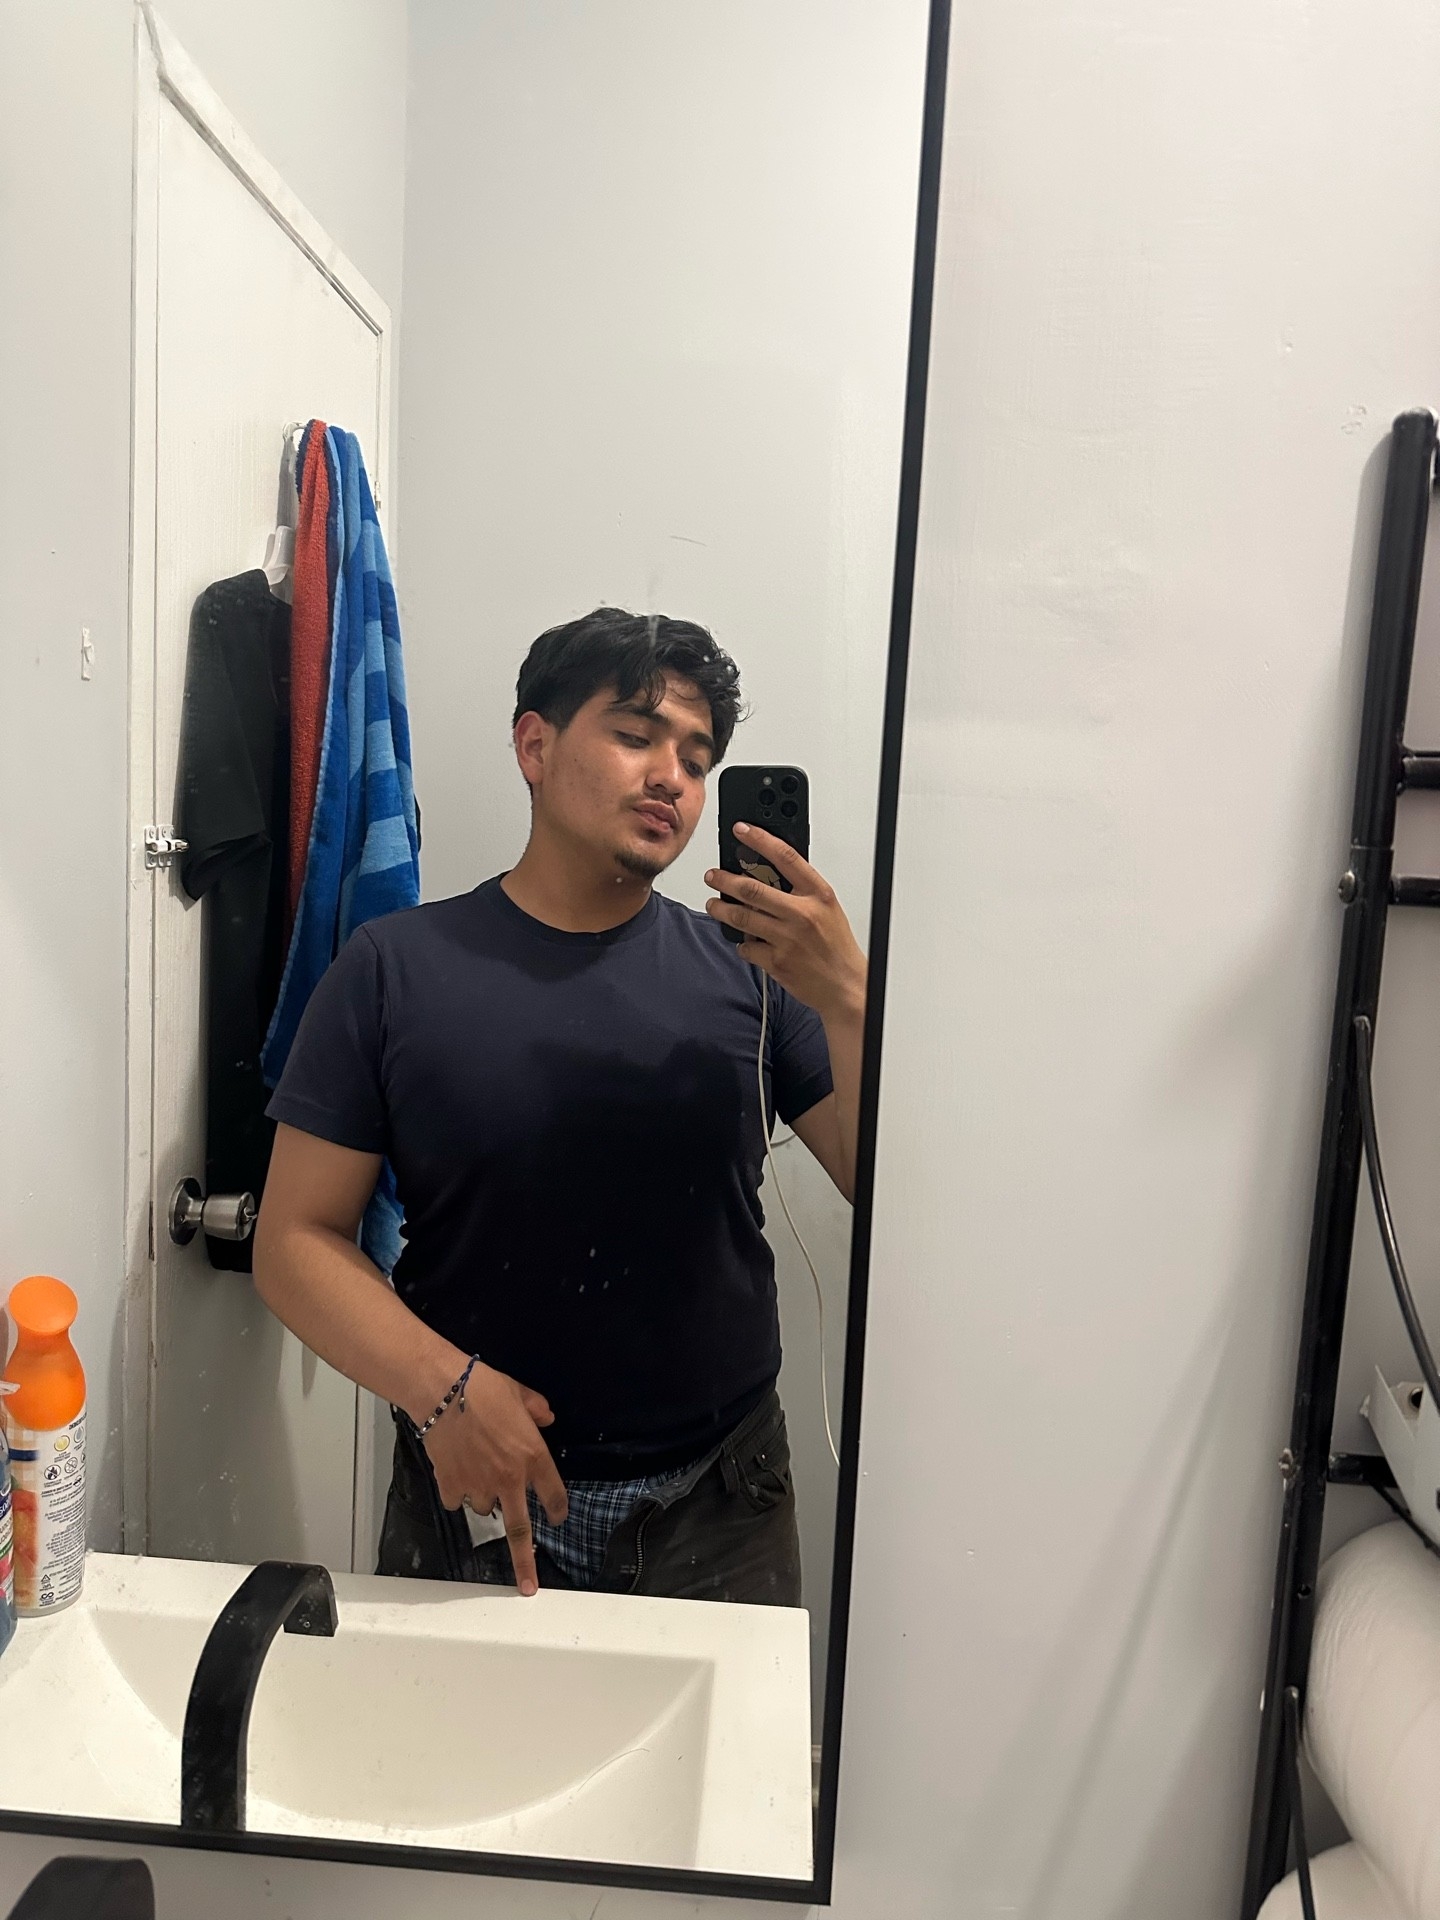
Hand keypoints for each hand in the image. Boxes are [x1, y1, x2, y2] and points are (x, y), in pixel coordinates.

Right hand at [423, 1362, 567, 1596]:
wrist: (442, 1391)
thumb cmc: (483, 1387)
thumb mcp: (521, 1393)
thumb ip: (538, 1410)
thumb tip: (547, 1417)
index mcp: (532, 1456)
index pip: (554, 1493)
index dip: (558, 1509)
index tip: (558, 1518)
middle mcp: (508, 1478)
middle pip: (519, 1530)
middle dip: (524, 1562)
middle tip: (528, 1586)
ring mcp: (479, 1485)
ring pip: (485, 1509)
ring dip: (485, 1499)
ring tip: (478, 1471)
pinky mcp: (452, 1485)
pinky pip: (457, 1500)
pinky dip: (457, 1492)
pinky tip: (455, 1472)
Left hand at [705, 823, 866, 1021]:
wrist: (845, 985)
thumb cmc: (837, 946)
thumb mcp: (828, 908)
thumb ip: (802, 890)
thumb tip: (770, 873)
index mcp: (818, 895)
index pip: (785, 857)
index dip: (760, 840)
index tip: (742, 830)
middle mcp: (803, 914)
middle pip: (753, 888)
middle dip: (725, 879)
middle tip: (713, 876)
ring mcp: (788, 938)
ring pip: (742, 917)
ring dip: (721, 909)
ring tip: (714, 904)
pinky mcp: (777, 961)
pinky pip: (746, 947)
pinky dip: (741, 943)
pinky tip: (743, 941)